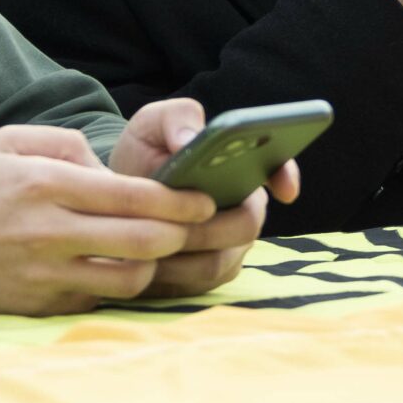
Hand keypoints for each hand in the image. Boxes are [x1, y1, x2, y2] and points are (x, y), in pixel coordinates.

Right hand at [0, 125, 217, 315]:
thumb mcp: (8, 142)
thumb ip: (65, 143)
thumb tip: (110, 168)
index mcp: (45, 185)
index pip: (131, 196)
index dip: (178, 200)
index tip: (204, 198)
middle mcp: (49, 233)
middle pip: (142, 241)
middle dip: (181, 233)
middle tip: (197, 224)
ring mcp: (45, 275)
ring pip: (128, 278)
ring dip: (154, 263)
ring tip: (157, 247)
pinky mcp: (41, 306)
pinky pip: (98, 297)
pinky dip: (116, 284)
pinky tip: (118, 267)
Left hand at [107, 97, 299, 297]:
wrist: (116, 195)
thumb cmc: (145, 152)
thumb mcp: (153, 124)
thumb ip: (177, 117)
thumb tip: (191, 138)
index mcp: (243, 166)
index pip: (279, 168)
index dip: (286, 175)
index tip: (284, 189)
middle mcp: (245, 209)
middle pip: (246, 224)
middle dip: (211, 226)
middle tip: (178, 222)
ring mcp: (230, 247)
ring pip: (220, 261)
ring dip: (185, 255)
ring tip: (152, 246)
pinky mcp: (206, 278)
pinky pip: (198, 285)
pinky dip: (172, 276)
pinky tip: (145, 265)